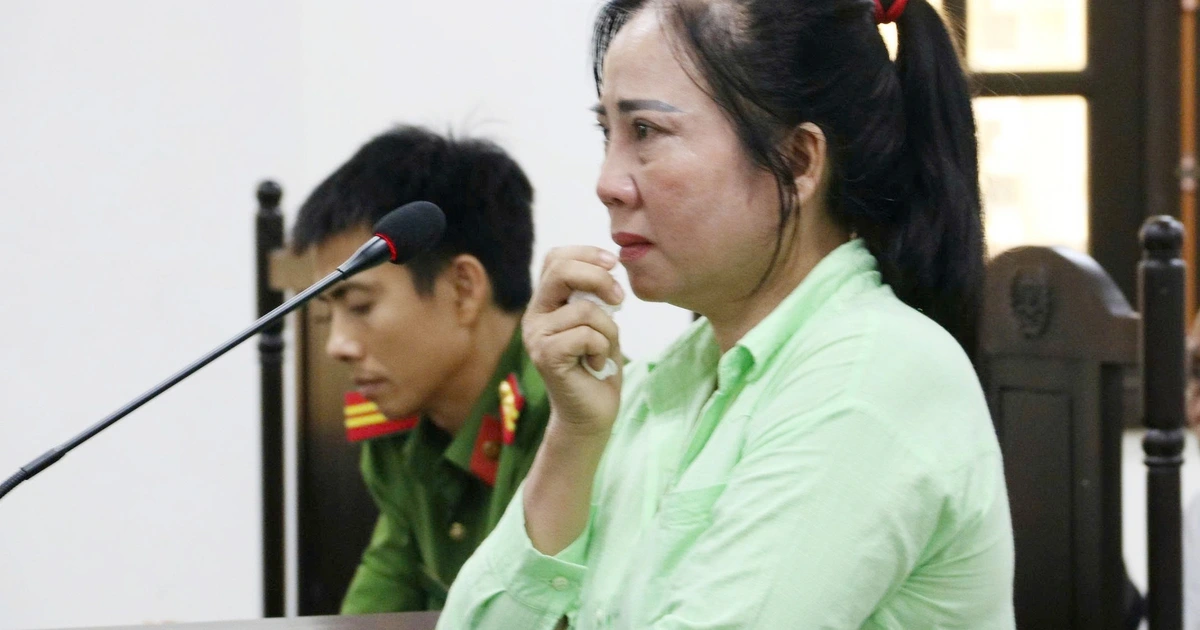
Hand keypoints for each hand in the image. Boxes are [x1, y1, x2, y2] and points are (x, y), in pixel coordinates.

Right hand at [523, 246, 624, 436]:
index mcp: (545, 302)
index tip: (613, 262)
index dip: (585, 253)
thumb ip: (595, 296)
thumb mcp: (600, 322)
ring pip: (585, 309)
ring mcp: (537, 336)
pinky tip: (596, 364)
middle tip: (619, 299)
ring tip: (602, 349)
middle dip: (598, 278)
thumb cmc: (598, 365)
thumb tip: (606, 268)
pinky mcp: (546, 356)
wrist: (592, 413)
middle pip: (561, 271)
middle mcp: (534, 316)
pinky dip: (601, 348)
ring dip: (608, 329)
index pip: (555, 258)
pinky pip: (585, 335)